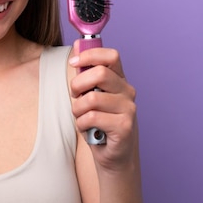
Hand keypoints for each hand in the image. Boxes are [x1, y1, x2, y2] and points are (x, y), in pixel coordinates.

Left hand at [69, 41, 137, 171]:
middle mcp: (128, 91)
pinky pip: (92, 117)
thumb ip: (85, 73)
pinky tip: (88, 129)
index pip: (111, 56)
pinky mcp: (125, 126)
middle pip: (100, 74)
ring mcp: (129, 109)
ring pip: (91, 98)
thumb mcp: (90, 95)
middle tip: (75, 96)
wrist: (113, 157)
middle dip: (78, 85)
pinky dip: (82, 124)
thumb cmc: (99, 124)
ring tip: (81, 117)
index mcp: (119, 80)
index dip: (90, 55)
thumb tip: (78, 45)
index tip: (74, 63)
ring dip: (78, 109)